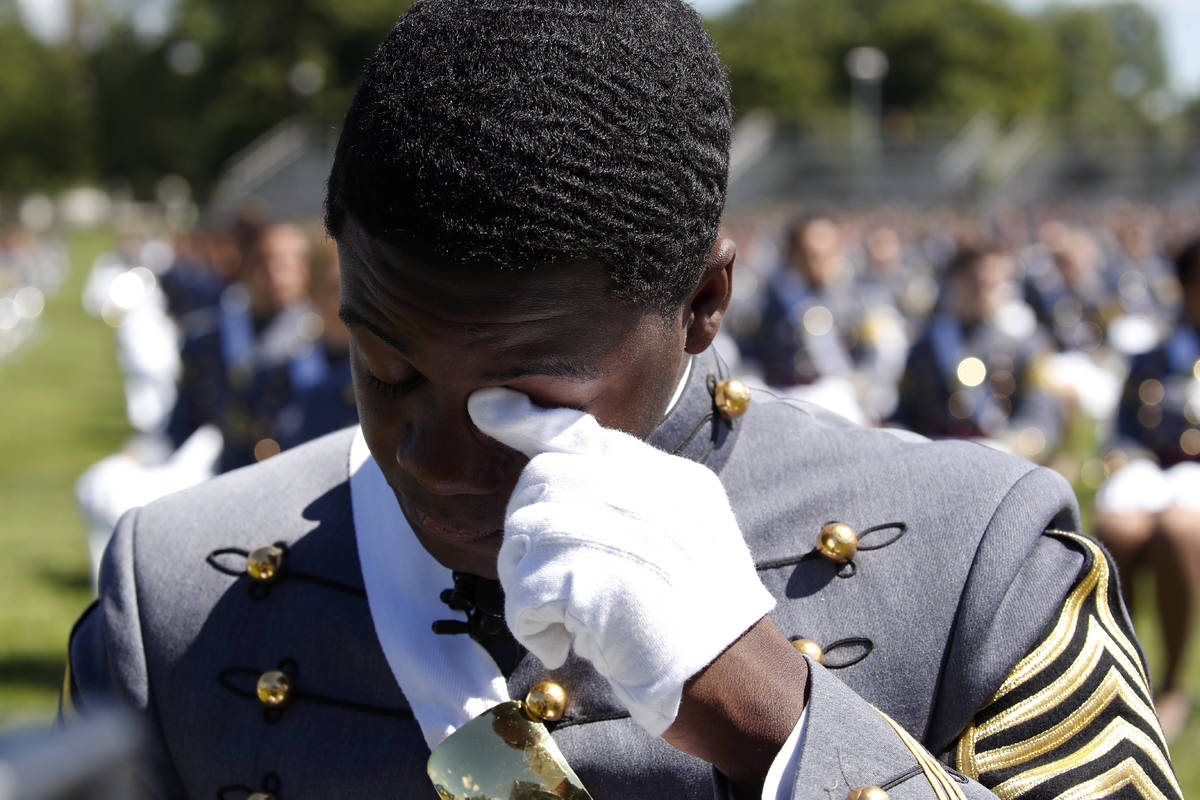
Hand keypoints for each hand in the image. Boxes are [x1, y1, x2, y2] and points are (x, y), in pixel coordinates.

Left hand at [468, 387, 775, 735]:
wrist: (738, 682)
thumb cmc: (704, 626)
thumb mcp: (686, 538)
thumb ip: (632, 503)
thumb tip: (558, 480)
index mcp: (671, 480)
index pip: (585, 433)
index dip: (528, 420)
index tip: (486, 407)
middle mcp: (646, 491)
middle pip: (543, 479)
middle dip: (529, 530)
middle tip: (550, 585)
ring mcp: (619, 529)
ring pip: (526, 531)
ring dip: (528, 584)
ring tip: (562, 619)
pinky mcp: (591, 579)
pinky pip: (524, 589)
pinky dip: (531, 625)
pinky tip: (561, 646)